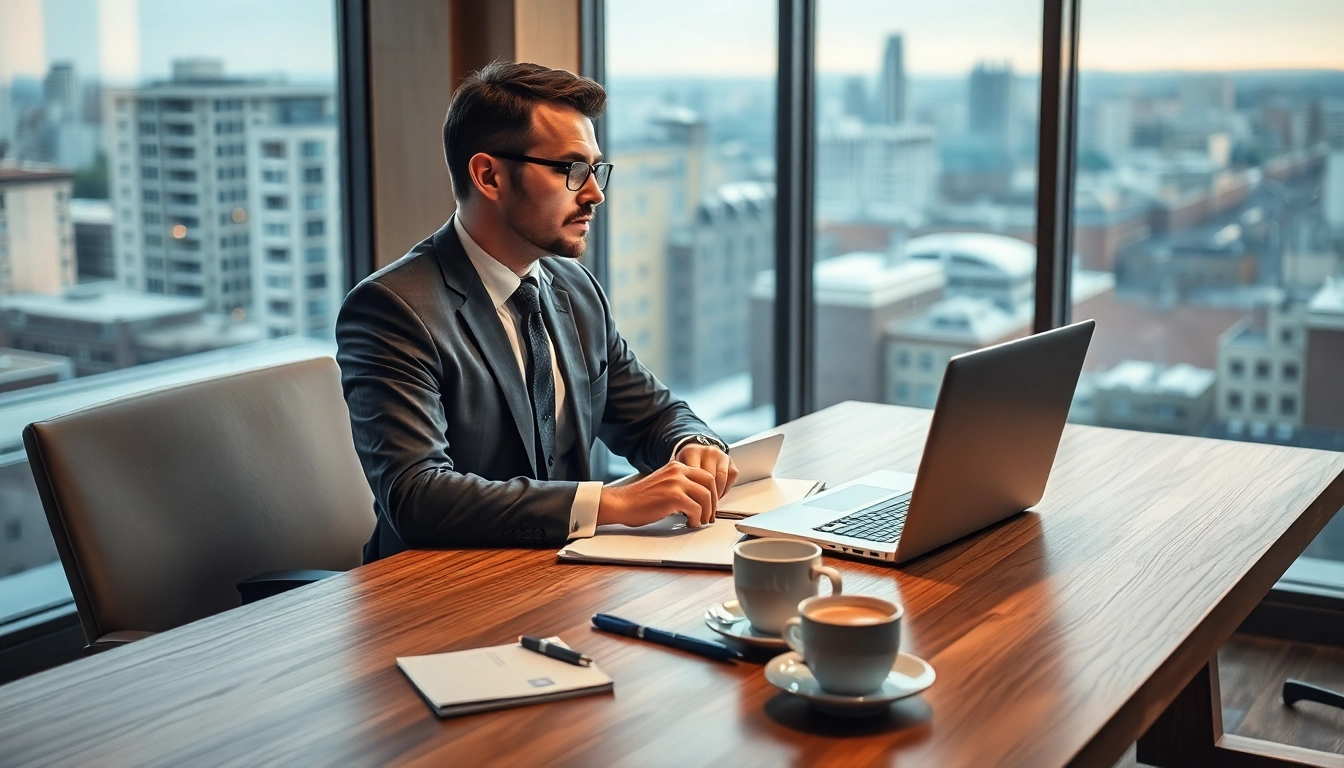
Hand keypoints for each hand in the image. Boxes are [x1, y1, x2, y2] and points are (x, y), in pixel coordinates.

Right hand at [597, 462, 717, 527]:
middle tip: (710, 515)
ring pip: (706, 497)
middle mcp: (678, 471)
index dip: (712, 492)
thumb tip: (699, 498)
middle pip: (710, 484)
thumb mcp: (664, 483)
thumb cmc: (639, 499)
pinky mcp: (673, 497)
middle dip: (713, 502)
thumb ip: (680, 484)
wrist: (622, 503)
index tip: (711, 505)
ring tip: (700, 521)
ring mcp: (676, 483)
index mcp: (676, 467)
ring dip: (706, 513)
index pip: (706, 475)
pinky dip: (696, 519)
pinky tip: (690, 523)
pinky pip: (696, 509)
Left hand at [675, 443, 738, 516]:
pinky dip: (726, 489)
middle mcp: (708, 452)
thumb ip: (679, 481)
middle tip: (703, 509)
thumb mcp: (677, 470)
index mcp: (692, 452)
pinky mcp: (730, 461)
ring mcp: (721, 455)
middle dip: (707, 497)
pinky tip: (717, 494)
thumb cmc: (685, 464)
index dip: (695, 493)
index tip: (693, 505)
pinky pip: (731, 477)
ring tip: (710, 505)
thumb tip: (682, 504)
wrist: (694, 451)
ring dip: (717, 495)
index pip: (696, 475)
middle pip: (710, 478)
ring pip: (722, 479)